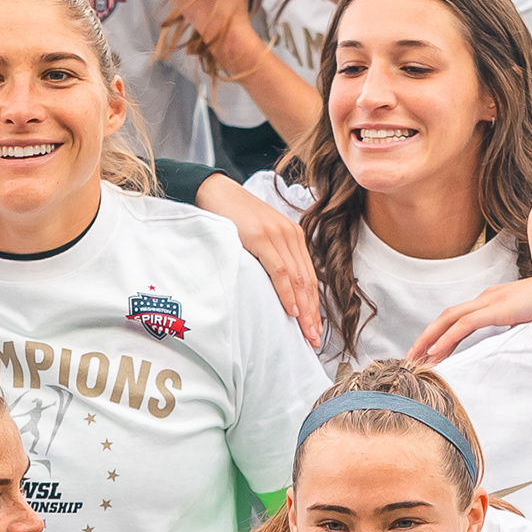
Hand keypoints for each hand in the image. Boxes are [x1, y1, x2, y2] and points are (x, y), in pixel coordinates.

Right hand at [194, 172, 322, 348]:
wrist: (214, 191)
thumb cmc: (234, 218)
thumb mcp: (260, 237)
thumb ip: (273, 257)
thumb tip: (279, 288)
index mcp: (294, 237)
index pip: (309, 277)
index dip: (314, 306)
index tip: (316, 329)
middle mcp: (291, 236)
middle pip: (308, 282)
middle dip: (313, 314)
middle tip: (315, 339)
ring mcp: (278, 236)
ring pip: (298, 279)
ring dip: (304, 309)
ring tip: (307, 332)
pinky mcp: (262, 238)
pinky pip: (279, 271)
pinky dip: (287, 292)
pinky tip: (291, 310)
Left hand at [409, 277, 531, 362]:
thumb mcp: (529, 317)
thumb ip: (515, 325)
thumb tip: (510, 336)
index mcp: (492, 300)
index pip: (459, 317)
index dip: (441, 333)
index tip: (430, 352)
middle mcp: (485, 298)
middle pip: (447, 316)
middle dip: (427, 336)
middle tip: (412, 356)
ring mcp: (490, 302)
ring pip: (449, 319)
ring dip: (430, 338)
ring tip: (416, 356)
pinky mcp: (496, 309)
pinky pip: (465, 325)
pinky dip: (447, 338)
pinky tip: (436, 352)